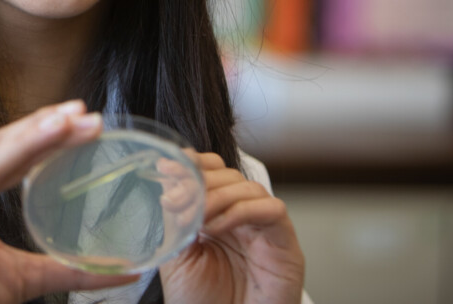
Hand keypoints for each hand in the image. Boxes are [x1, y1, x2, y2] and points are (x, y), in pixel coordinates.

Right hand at [0, 101, 139, 303]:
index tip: (87, 119)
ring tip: (53, 125)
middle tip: (83, 114)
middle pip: (5, 149)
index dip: (50, 134)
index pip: (19, 154)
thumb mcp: (28, 278)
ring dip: (18, 143)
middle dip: (44, 129)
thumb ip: (72, 271)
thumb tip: (126, 273)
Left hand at [159, 151, 303, 303]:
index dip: (192, 162)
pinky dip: (241, 212)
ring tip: (196, 219)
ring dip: (217, 196)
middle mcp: (243, 217)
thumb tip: (168, 185)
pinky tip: (216, 228)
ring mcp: (265, 228)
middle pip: (229, 175)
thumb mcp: (179, 255)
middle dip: (200, 181)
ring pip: (249, 188)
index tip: (167, 164)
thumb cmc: (203, 302)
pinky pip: (271, 210)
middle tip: (175, 199)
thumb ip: (176, 220)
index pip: (212, 171)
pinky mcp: (285, 242)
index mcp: (217, 214)